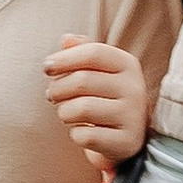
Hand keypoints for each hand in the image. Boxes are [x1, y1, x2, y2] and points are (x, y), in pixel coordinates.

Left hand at [45, 35, 149, 166]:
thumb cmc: (104, 97)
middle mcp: (135, 88)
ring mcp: (132, 116)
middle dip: (57, 89)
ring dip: (63, 112)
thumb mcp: (98, 71)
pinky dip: (75, 134)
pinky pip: (86, 136)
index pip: (93, 53)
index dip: (64, 58)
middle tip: (52, 95)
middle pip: (82, 81)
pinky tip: (81, 131)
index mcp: (128, 64)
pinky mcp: (126, 142)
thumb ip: (81, 51)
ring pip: (81, 109)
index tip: (47, 68)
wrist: (127, 137)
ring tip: (66, 113)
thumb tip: (66, 39)